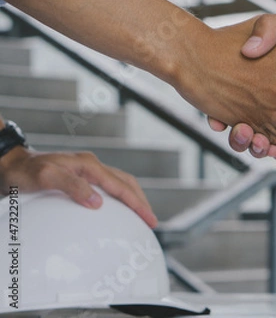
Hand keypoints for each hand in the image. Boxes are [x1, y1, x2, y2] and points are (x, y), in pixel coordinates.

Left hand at [0, 147, 156, 227]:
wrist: (9, 164)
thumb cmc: (24, 172)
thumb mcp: (46, 177)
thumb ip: (73, 187)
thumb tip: (98, 202)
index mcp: (88, 165)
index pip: (121, 186)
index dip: (137, 203)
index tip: (149, 218)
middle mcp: (91, 166)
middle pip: (126, 182)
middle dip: (141, 201)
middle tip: (151, 220)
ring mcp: (86, 171)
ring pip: (119, 183)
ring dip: (133, 198)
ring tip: (141, 214)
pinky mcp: (81, 177)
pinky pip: (108, 186)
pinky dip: (119, 197)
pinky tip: (118, 208)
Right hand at [208, 13, 275, 158]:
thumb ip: (270, 29)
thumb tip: (249, 50)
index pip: (241, 99)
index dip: (225, 111)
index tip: (217, 117)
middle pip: (255, 126)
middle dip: (244, 136)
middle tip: (237, 130)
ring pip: (274, 141)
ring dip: (261, 145)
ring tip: (251, 137)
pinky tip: (269, 145)